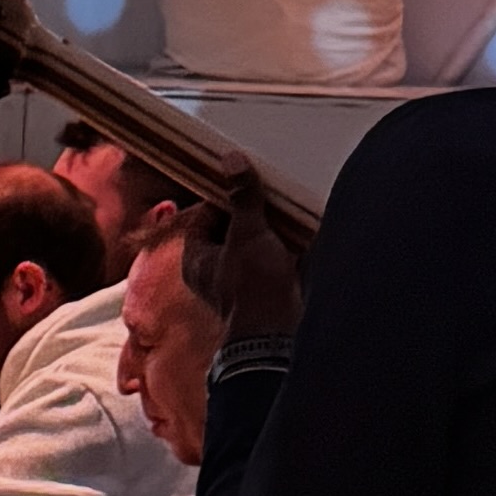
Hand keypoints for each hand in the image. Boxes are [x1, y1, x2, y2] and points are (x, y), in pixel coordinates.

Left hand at [183, 172, 307, 351]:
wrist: (277, 333)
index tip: (244, 181)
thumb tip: (232, 162)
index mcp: (196, 256)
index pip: (205, 215)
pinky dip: (282, 248)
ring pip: (252, 245)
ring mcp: (238, 282)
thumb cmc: (252, 286)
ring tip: (285, 210)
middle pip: (229, 230)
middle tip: (268, 193)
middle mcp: (213, 271)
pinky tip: (299, 234)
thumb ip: (242, 198)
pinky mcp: (262, 291)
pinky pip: (270, 261)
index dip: (225, 197)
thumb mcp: (248, 232)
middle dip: (250, 213)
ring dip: (268, 229)